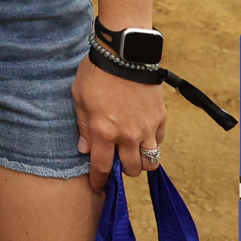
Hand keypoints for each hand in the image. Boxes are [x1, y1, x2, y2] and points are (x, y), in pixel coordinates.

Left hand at [73, 56, 166, 190]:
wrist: (125, 54)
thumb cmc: (97, 73)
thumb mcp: (79, 98)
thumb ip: (84, 126)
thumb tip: (85, 149)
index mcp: (104, 132)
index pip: (102, 167)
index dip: (99, 181)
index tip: (98, 187)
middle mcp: (127, 135)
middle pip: (131, 169)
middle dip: (122, 169)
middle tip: (117, 159)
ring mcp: (147, 128)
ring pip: (150, 161)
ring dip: (141, 161)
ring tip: (132, 151)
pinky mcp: (160, 118)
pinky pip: (159, 142)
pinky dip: (152, 143)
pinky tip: (143, 133)